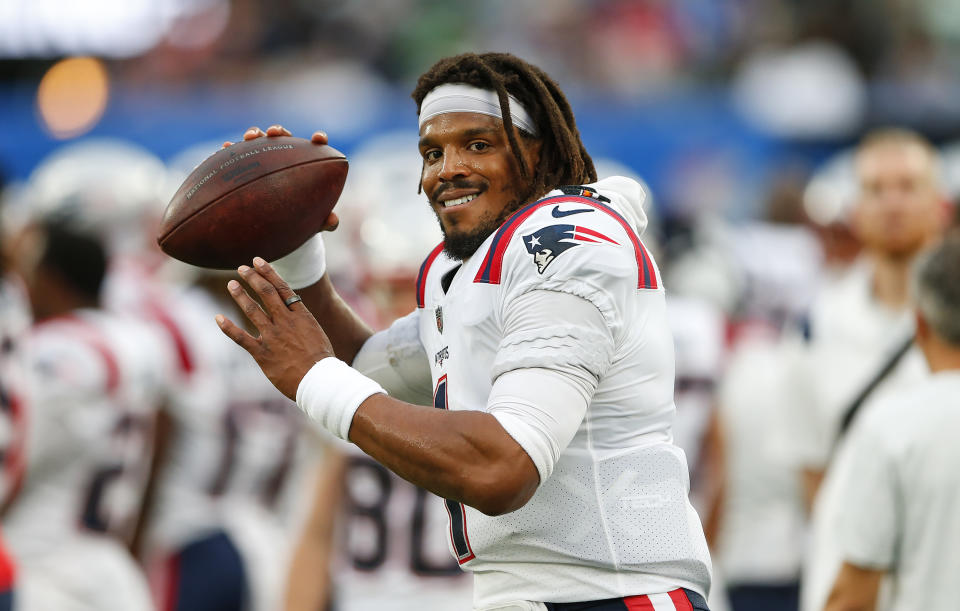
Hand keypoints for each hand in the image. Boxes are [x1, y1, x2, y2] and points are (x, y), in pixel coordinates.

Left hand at [216, 256, 333, 399]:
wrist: (319, 381)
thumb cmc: (321, 361)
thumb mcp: (315, 334)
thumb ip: (301, 323)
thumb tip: (293, 314)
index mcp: (301, 316)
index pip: (282, 288)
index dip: (268, 273)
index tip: (258, 261)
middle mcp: (286, 322)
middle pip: (266, 294)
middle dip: (253, 278)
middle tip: (242, 269)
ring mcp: (273, 337)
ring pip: (253, 310)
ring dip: (241, 295)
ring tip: (232, 285)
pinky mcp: (263, 354)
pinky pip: (241, 338)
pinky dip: (228, 327)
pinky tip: (218, 318)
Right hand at [223, 125, 338, 231]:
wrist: (278, 223)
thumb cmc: (301, 217)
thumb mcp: (314, 221)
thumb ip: (326, 221)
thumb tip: (332, 222)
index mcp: (307, 163)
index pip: (315, 147)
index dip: (318, 140)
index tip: (318, 139)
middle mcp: (286, 155)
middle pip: (284, 136)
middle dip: (278, 131)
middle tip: (273, 133)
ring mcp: (265, 157)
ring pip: (260, 140)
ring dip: (254, 133)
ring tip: (248, 137)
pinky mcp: (248, 164)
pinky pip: (239, 154)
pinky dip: (232, 149)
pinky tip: (224, 148)